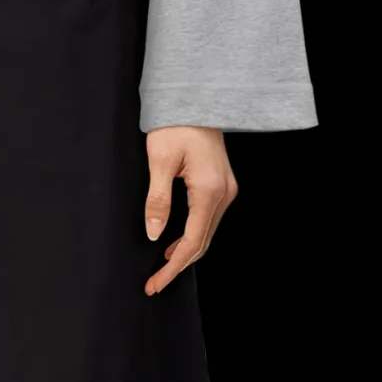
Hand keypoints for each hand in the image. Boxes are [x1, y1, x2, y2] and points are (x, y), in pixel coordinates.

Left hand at [142, 126, 237, 296]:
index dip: (173, 266)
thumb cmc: (175, 124)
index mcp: (209, 190)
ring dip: (186, 251)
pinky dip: (193, 234)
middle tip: (155, 283)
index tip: (156, 283)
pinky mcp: (222, 184)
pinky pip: (209, 218)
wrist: (195, 98)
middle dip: (178, 265)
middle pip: (203, 242)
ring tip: (162, 267)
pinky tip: (176, 242)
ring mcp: (226, 189)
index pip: (192, 241)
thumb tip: (155, 233)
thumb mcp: (158, 162)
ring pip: (207, 232)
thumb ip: (157, 200)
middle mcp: (224, 193)